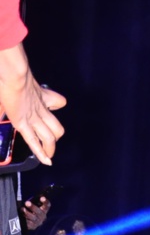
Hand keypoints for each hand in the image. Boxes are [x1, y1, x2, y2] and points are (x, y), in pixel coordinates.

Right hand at [0, 43, 65, 164]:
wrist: (13, 72)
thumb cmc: (10, 72)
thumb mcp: (9, 81)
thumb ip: (5, 94)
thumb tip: (2, 101)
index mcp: (39, 94)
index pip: (58, 102)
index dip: (56, 104)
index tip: (52, 107)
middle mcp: (40, 107)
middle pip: (57, 125)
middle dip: (55, 135)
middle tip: (51, 141)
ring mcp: (33, 116)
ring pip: (50, 137)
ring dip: (49, 148)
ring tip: (49, 155)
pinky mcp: (23, 123)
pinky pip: (34, 141)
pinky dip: (41, 153)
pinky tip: (46, 161)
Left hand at [21, 197, 50, 231]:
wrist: (28, 221)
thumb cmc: (30, 210)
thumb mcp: (33, 205)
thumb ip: (33, 201)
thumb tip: (28, 196)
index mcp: (44, 209)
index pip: (47, 205)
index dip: (45, 202)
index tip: (42, 198)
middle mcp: (42, 216)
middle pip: (39, 212)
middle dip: (33, 207)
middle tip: (27, 202)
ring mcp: (38, 222)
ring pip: (34, 218)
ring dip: (27, 213)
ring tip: (22, 209)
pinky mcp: (33, 227)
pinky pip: (29, 224)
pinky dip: (25, 220)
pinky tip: (21, 217)